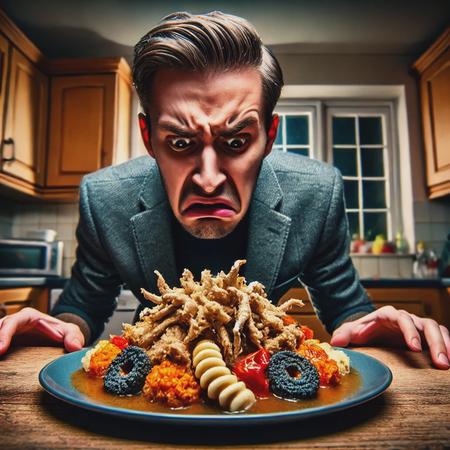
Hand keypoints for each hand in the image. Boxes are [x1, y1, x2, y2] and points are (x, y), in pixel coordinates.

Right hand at [0, 307, 83, 355]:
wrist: (56, 338)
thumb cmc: (60, 332)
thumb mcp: (69, 331)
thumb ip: (74, 336)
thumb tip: (75, 347)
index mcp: (27, 317)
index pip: (12, 322)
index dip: (4, 335)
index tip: (1, 349)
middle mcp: (13, 323)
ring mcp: (6, 334)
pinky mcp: (3, 344)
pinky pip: (0, 345)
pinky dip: (0, 353)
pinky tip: (1, 367)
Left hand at [330, 305, 449, 369]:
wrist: (368, 331)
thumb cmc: (361, 330)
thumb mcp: (350, 331)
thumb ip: (343, 334)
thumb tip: (335, 342)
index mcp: (387, 315)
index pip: (402, 318)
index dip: (409, 331)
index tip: (414, 348)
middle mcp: (405, 318)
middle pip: (425, 324)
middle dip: (434, 342)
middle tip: (441, 363)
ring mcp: (417, 325)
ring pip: (436, 329)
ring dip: (445, 345)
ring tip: (448, 365)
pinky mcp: (424, 335)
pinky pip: (441, 336)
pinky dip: (448, 345)